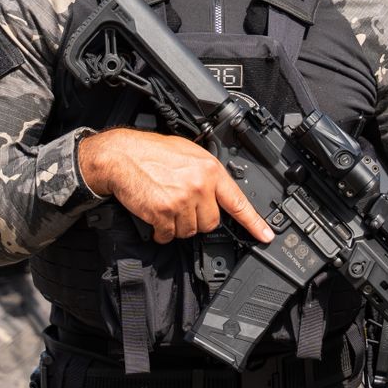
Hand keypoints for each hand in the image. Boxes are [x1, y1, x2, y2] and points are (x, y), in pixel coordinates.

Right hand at [77, 127, 274, 244]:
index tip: (266, 235)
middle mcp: (200, 186)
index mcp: (210, 170)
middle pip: (211, 223)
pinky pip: (168, 236)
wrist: (121, 155)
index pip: (238, 202)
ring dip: (177, 225)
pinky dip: (161, 232)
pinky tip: (155, 215)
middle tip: (182, 204)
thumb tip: (217, 191)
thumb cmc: (151, 152)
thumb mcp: (188, 153)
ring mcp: (182, 201)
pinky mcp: (163, 213)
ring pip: (189, 231)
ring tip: (166, 205)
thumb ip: (206, 172)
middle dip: (197, 219)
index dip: (254, 222)